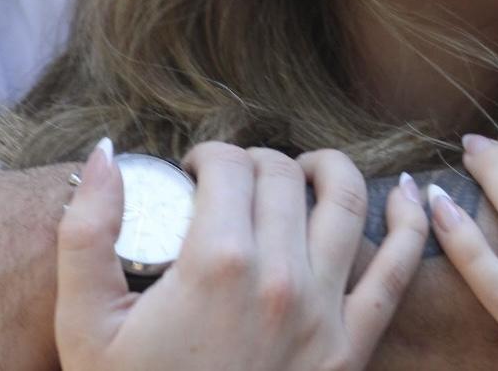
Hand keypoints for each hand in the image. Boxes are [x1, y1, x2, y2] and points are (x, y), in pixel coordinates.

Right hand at [55, 141, 428, 370]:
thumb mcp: (85, 327)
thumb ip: (86, 232)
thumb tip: (107, 151)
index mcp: (217, 263)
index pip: (229, 164)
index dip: (206, 156)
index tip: (190, 174)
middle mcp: (280, 277)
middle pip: (281, 174)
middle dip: (253, 162)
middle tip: (231, 185)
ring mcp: (324, 312)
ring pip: (345, 198)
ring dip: (326, 168)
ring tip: (301, 171)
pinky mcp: (352, 347)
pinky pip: (397, 269)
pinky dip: (412, 223)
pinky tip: (412, 192)